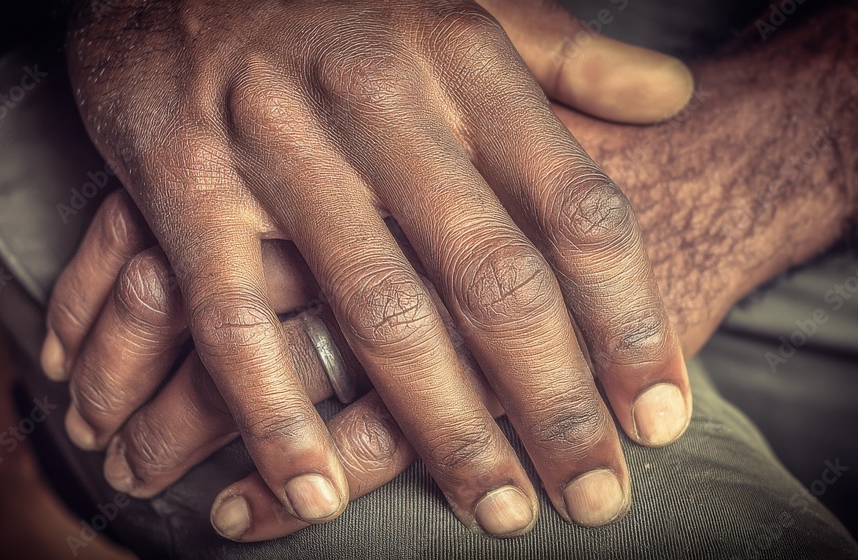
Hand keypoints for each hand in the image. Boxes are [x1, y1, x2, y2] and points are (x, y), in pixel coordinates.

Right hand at [59, 0, 693, 533]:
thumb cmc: (338, 0)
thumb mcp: (464, 5)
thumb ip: (568, 55)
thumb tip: (671, 96)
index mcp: (464, 65)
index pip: (576, 208)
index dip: (630, 320)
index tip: (660, 414)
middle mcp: (382, 104)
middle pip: (492, 275)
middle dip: (551, 401)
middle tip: (595, 496)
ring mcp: (280, 146)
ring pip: (377, 307)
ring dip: (440, 426)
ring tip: (492, 508)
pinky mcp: (186, 184)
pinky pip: (234, 315)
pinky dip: (274, 411)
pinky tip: (314, 491)